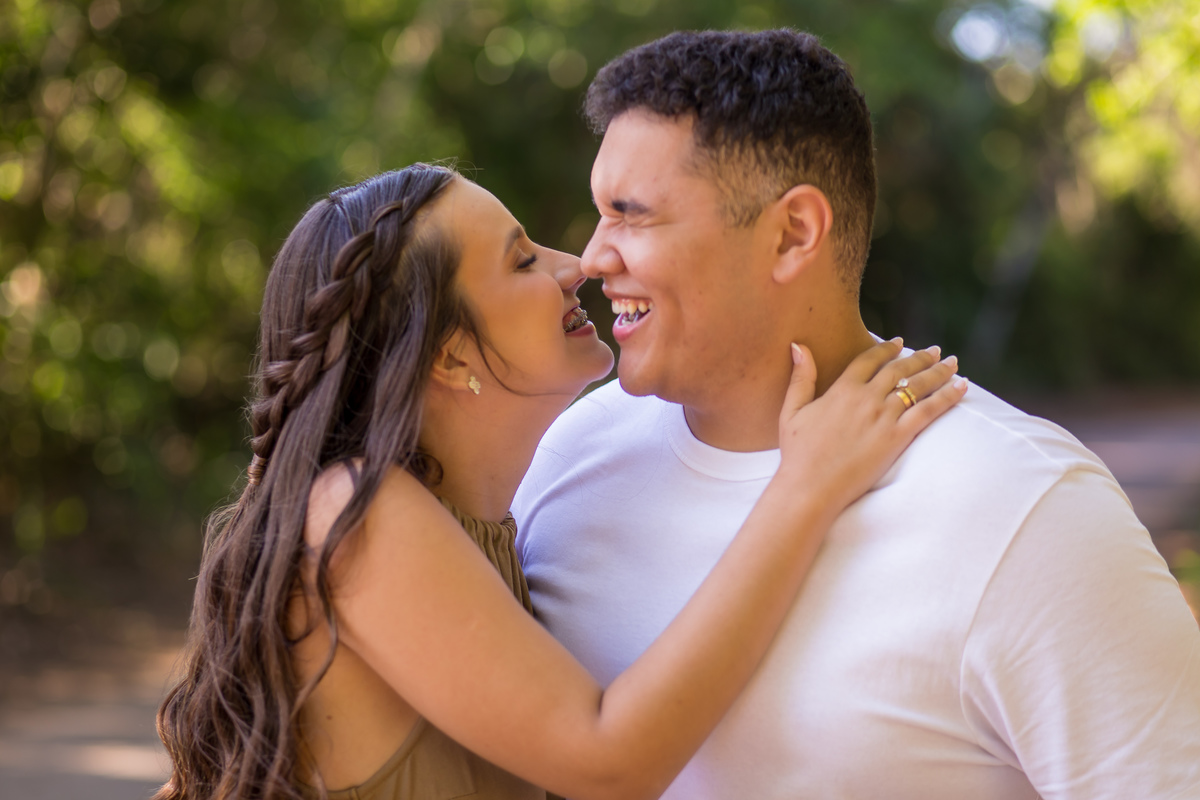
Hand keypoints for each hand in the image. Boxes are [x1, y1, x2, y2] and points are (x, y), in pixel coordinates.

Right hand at [776, 339, 965, 514]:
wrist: (812, 486)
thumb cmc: (798, 454)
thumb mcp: (792, 411)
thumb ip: (801, 377)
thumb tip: (798, 346)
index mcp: (842, 389)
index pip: (870, 359)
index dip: (887, 348)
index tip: (900, 342)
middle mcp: (867, 397)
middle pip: (900, 369)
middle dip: (921, 357)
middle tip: (935, 350)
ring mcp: (884, 417)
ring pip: (918, 385)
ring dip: (939, 371)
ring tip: (952, 362)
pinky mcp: (898, 437)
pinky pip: (929, 411)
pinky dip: (948, 396)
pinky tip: (962, 386)